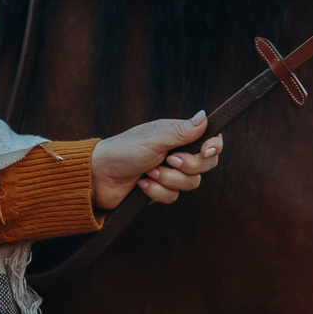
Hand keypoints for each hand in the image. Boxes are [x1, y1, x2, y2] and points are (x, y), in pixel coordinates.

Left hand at [92, 113, 224, 208]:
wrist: (99, 177)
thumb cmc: (122, 151)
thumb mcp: (154, 139)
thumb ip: (181, 131)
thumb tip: (204, 116)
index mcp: (177, 135)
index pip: (209, 139)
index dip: (213, 146)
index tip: (206, 151)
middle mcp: (176, 153)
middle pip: (206, 164)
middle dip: (189, 166)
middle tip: (169, 160)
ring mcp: (169, 173)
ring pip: (191, 184)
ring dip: (168, 179)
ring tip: (148, 172)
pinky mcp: (161, 190)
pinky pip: (173, 197)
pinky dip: (156, 191)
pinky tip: (142, 184)